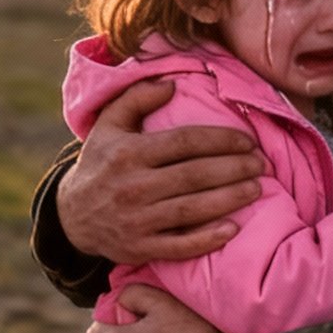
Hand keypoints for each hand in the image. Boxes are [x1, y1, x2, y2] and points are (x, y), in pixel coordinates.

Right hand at [57, 79, 263, 263]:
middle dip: (233, 168)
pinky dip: (206, 239)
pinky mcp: (140, 248)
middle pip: (194, 175)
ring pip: (191, 209)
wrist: (71, 215)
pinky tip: (231, 229)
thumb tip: (171, 84)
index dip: (220, 140)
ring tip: (256, 188)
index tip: (246, 140)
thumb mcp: (108, 124)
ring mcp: (137, 220)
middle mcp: (133, 186)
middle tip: (261, 163)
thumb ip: (137, 97)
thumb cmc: (100, 162)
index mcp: (129, 153)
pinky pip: (178, 245)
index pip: (183, 142)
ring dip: (229, 199)